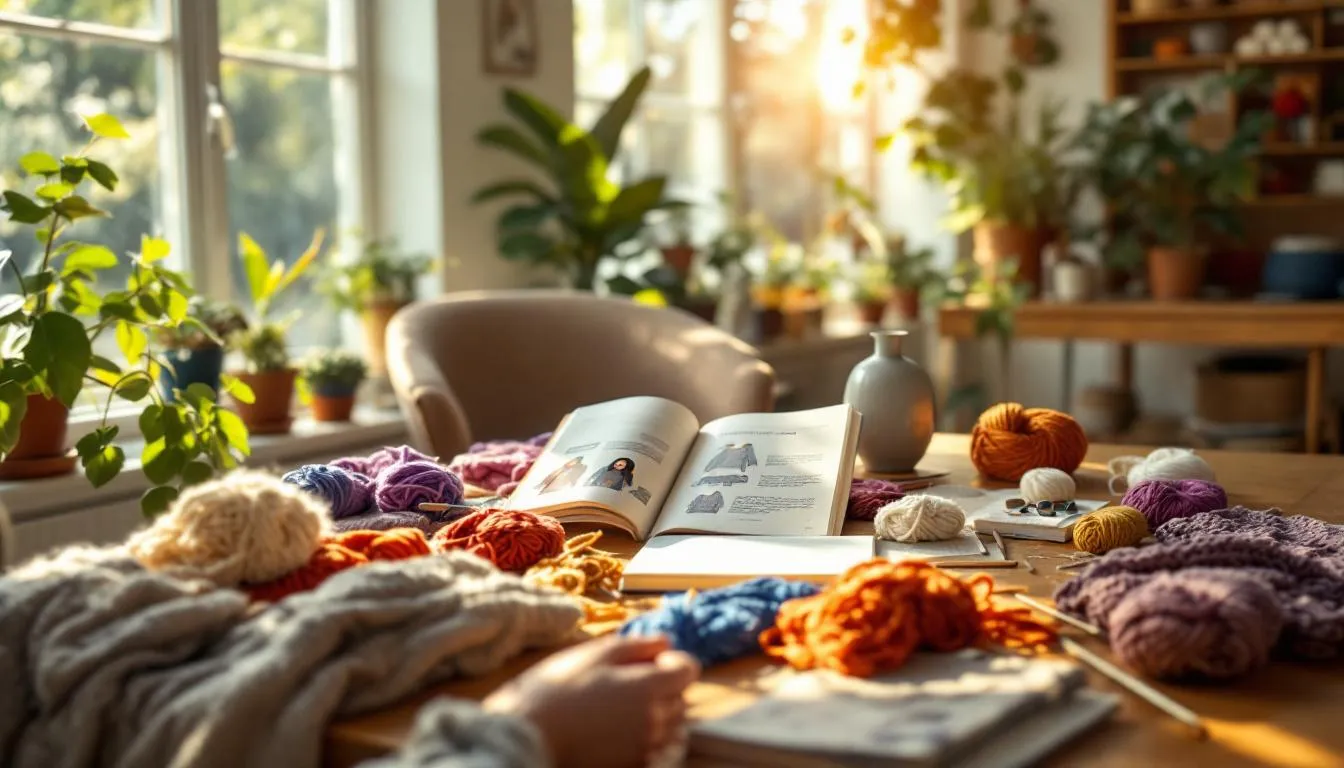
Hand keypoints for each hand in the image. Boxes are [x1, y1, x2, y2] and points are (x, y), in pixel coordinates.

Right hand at [484, 635, 699, 767]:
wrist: (528, 736)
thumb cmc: (557, 690)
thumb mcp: (595, 654)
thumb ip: (638, 645)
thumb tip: (665, 643)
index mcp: (650, 689)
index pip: (689, 670)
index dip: (672, 660)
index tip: (648, 660)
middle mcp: (656, 722)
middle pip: (680, 697)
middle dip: (662, 685)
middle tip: (624, 680)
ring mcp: (645, 748)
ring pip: (669, 724)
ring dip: (654, 711)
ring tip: (616, 705)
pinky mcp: (632, 765)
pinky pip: (652, 746)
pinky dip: (642, 734)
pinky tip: (611, 727)